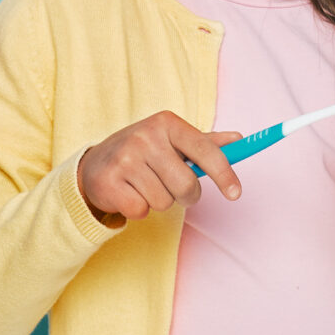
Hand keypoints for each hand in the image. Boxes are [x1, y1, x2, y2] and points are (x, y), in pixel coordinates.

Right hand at [78, 111, 243, 224]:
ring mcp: (125, 159)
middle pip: (187, 185)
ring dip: (160, 202)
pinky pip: (141, 210)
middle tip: (175, 189)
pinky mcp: (109, 182)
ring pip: (164, 201)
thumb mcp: (172, 140)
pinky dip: (140, 209)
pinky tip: (130, 194)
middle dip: (187, 195)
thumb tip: (239, 139)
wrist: (95, 164)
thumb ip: (206, 142)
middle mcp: (145, 137)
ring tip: (145, 186)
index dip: (224, 173)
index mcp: (167, 123)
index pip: (205, 150)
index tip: (236, 193)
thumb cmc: (144, 153)